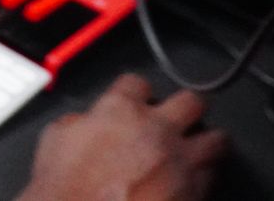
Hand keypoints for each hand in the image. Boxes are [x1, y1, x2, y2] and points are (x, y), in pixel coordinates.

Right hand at [18, 75, 226, 200]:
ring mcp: (180, 162)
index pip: (138, 83)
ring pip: (217, 139)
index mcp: (120, 111)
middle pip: (191, 101)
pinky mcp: (194, 192)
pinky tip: (192, 181)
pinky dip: (204, 178)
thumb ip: (81, 122)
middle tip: (182, 117)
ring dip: (207, 142)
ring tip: (199, 148)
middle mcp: (157, 130)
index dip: (136, 92)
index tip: (137, 100)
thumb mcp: (56, 139)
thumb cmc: (67, 188)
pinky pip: (212, 177)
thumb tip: (89, 123)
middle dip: (187, 108)